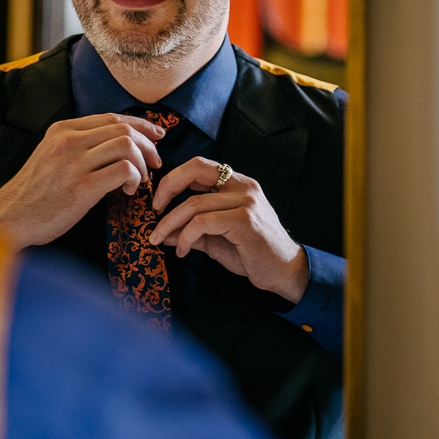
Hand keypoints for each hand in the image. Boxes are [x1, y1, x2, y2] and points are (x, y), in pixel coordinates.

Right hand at [0, 113, 167, 249]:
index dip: (140, 125)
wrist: (11, 218)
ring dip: (142, 163)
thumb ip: (77, 145)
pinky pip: (123, 170)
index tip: (156, 135)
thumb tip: (116, 144)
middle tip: (155, 163)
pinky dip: (134, 178)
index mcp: (62, 130)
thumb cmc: (35, 193)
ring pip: (127, 146)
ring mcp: (74, 162)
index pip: (112, 118)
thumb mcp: (50, 155)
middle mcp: (68, 141)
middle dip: (148, 145)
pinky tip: (128, 191)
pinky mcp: (81, 187)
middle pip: (124, 129)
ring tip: (139, 181)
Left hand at [149, 159, 308, 303]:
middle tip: (153, 211)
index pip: (199, 166)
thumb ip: (191, 230)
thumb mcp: (216, 238)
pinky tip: (182, 250)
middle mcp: (243, 186)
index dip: (174, 179)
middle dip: (167, 187)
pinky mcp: (244, 221)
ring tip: (159, 239)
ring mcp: (246, 201)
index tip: (159, 201)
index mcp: (238, 183)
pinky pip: (202, 222)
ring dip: (170, 223)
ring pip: (194, 203)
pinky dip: (185, 236)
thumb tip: (162, 232)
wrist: (285, 272)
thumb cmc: (252, 253)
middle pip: (195, 170)